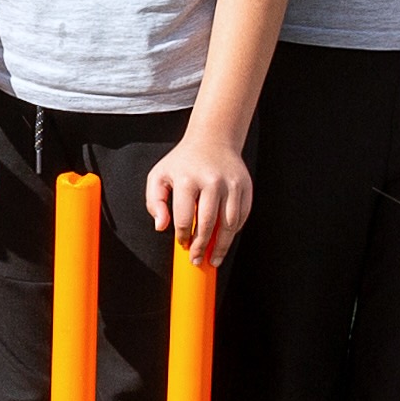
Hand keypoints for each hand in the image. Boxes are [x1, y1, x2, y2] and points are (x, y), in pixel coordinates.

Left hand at [145, 127, 253, 261]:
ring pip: (229, 223)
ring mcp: (231, 183)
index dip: (183, 237)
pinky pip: (242, 215)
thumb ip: (154, 202)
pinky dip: (234, 231)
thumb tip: (161, 227)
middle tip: (197, 260)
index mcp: (187, 179)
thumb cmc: (182, 162)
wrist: (212, 139)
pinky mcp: (245, 186)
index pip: (184, 218)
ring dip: (222, 245)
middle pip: (208, 224)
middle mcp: (211, 181)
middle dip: (202, 247)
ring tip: (214, 259)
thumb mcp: (159, 176)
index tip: (182, 245)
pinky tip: (226, 240)